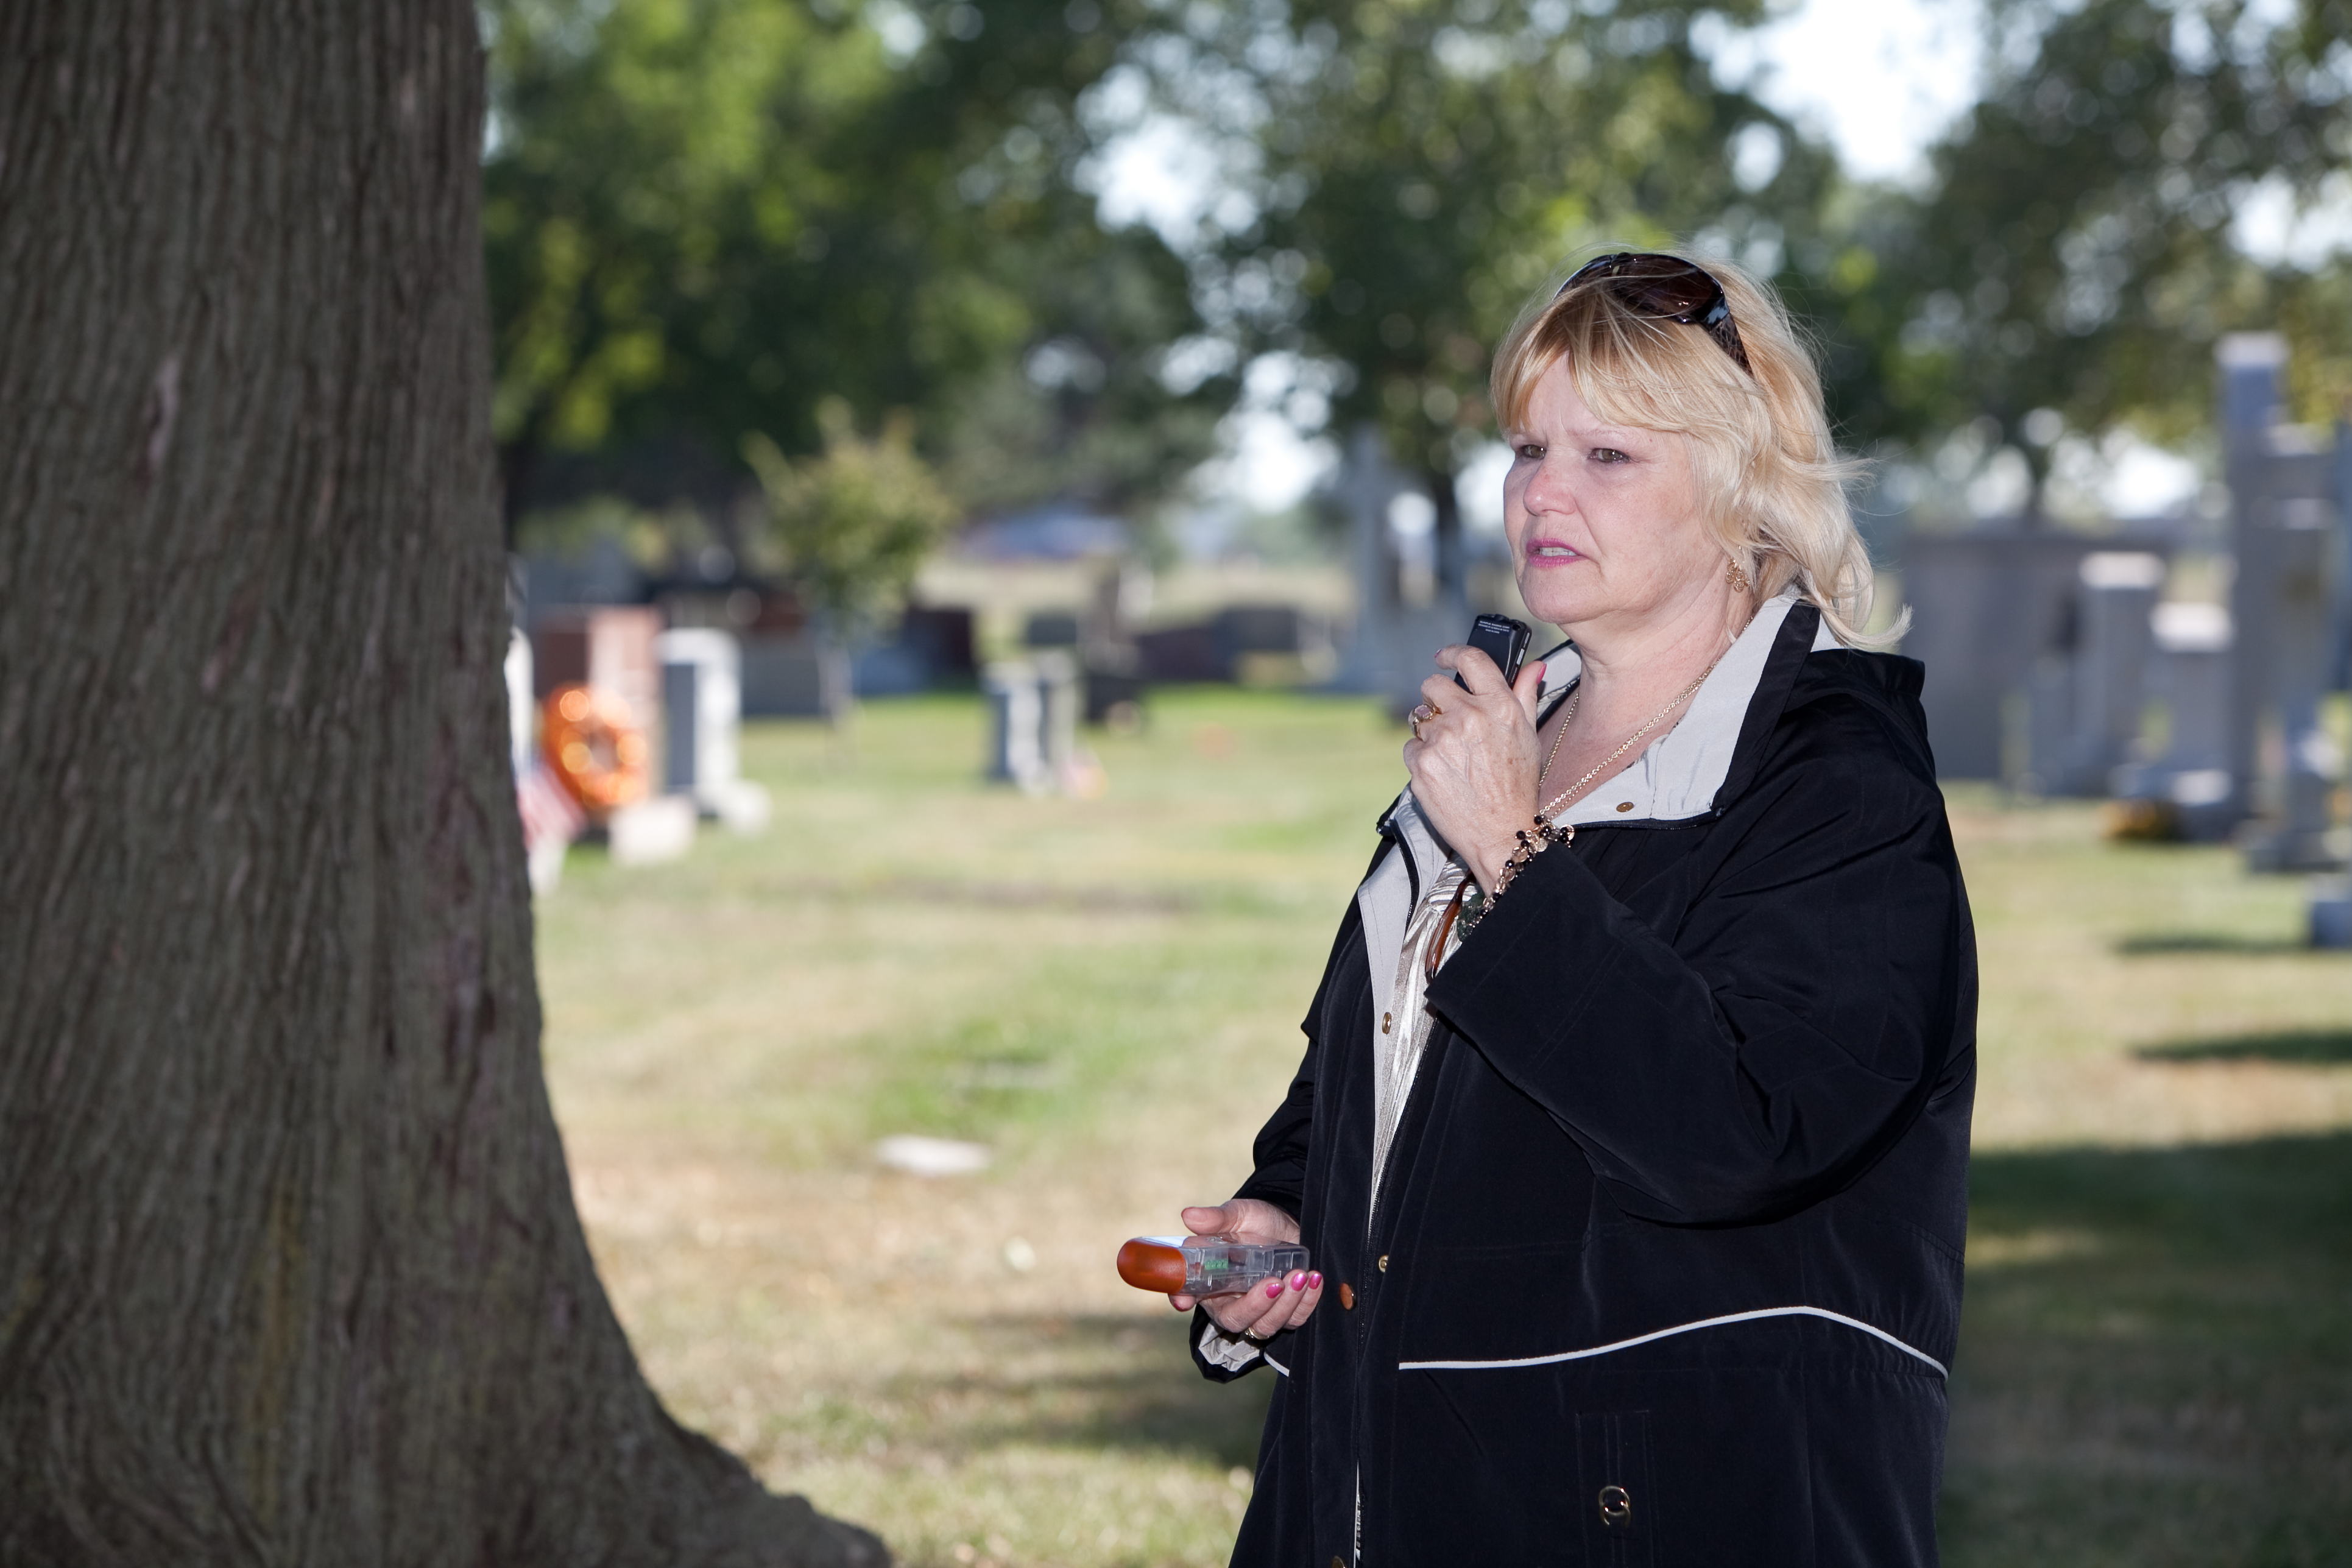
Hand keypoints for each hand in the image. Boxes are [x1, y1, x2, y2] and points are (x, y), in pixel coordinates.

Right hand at [1167, 1198, 1323, 1339]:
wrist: (1290, 1226)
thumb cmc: (1257, 1223)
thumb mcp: (1238, 1216)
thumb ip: (1217, 1219)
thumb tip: (1188, 1216)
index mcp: (1209, 1279)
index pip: (1186, 1295)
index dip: (1182, 1299)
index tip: (1185, 1300)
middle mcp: (1231, 1302)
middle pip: (1235, 1320)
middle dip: (1256, 1306)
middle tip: (1274, 1282)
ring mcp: (1261, 1312)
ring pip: (1267, 1325)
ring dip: (1286, 1304)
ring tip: (1300, 1275)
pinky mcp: (1287, 1314)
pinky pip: (1296, 1319)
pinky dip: (1307, 1302)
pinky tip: (1314, 1279)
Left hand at [1403, 645, 1548, 889]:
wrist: (1501, 832)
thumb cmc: (1517, 786)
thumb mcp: (1529, 736)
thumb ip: (1526, 695)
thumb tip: (1534, 666)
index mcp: (1499, 706)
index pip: (1471, 660)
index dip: (1453, 653)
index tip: (1444, 657)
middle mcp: (1469, 717)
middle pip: (1433, 685)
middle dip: (1436, 697)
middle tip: (1448, 718)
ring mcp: (1442, 739)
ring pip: (1420, 718)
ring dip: (1430, 731)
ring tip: (1452, 755)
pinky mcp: (1421, 762)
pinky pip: (1411, 746)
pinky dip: (1422, 757)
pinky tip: (1443, 772)